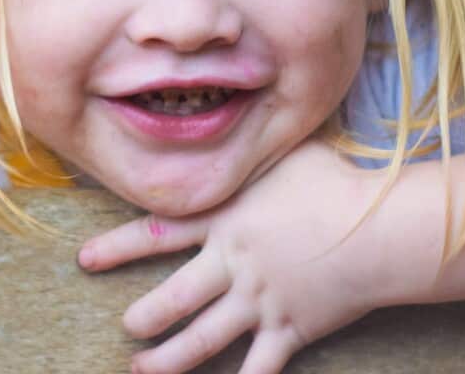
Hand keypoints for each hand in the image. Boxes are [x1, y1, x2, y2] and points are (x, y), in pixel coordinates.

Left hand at [78, 139, 386, 373]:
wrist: (379, 227)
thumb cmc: (338, 181)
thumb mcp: (287, 151)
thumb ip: (254, 147)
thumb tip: (239, 116)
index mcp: (225, 219)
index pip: (157, 233)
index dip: (116, 248)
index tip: (85, 260)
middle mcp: (232, 264)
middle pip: (171, 299)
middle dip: (142, 316)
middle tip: (127, 325)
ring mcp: (258, 301)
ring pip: (200, 340)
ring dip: (166, 360)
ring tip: (140, 369)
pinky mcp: (289, 330)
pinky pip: (256, 370)